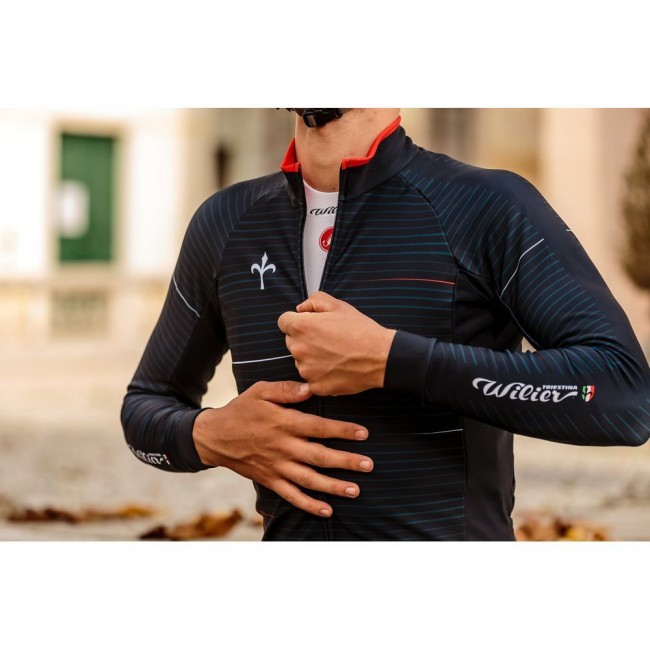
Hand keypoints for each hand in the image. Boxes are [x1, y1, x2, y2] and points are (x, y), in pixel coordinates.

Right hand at [192, 380, 373, 517]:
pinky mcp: (270, 480)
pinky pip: (291, 496)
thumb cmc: (241, 410)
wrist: (215, 436)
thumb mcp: (260, 391)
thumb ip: (286, 390)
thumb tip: (311, 388)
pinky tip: (327, 510)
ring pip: (309, 480)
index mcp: (284, 423)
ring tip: (355, 490)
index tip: (363, 433)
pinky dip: (308, 505)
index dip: (341, 430)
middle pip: (319, 456)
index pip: (318, 427)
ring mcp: (277, 467)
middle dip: (346, 461)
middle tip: (369, 465)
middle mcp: (283, 448)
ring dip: (333, 486)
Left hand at [277, 291, 396, 395]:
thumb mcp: (338, 305)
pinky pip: (311, 378)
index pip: (283, 322)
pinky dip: (321, 374)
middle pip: (292, 342)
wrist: (381, 357)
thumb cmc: (361, 330)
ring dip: (311, 357)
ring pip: (301, 361)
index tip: (309, 325)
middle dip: (304, 339)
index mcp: (301, 327)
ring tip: (334, 354)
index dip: (297, 321)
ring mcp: (306, 370)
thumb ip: (314, 301)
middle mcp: (299, 349)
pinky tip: (337, 367)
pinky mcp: (316, 385)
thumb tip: (301, 309)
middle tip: (327, 339)